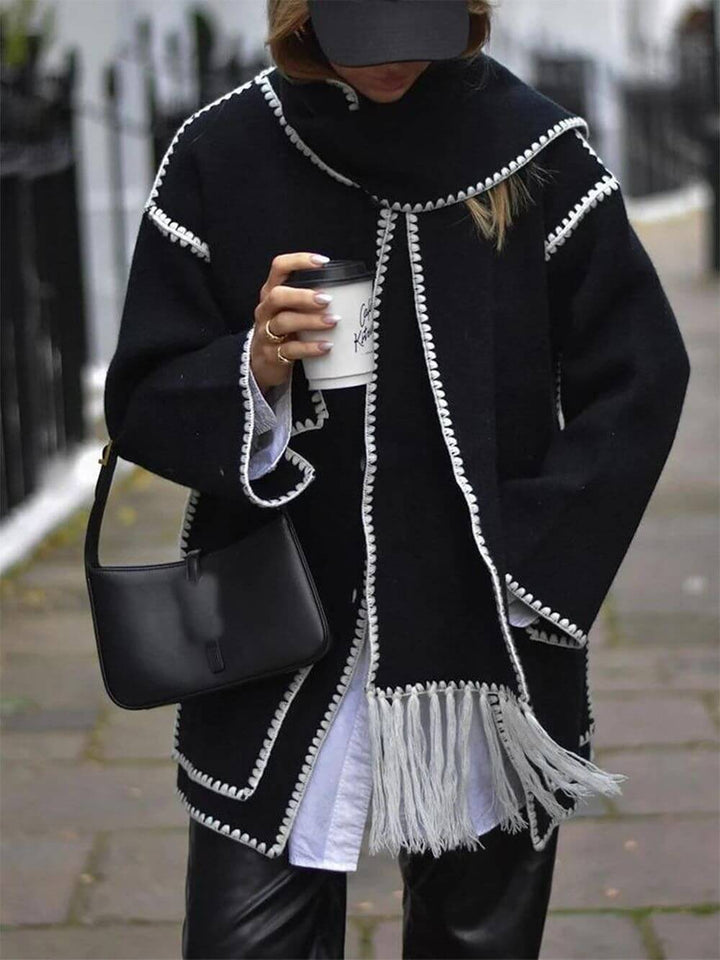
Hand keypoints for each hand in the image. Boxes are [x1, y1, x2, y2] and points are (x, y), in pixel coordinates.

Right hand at [251, 253, 339, 394]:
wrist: (261, 365)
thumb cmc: (283, 332)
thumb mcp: (290, 311)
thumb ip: (308, 300)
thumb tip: (346, 292)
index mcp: (271, 293)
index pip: (279, 268)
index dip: (299, 261)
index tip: (322, 262)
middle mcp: (266, 310)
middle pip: (278, 296)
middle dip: (303, 295)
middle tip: (327, 299)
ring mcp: (266, 333)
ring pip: (284, 322)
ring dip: (310, 320)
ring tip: (333, 321)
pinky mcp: (272, 355)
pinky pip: (291, 350)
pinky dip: (310, 347)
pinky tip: (326, 346)